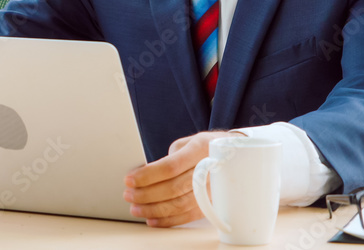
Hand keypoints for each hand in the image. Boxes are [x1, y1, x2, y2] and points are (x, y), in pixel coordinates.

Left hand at [123, 130, 244, 227]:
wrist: (235, 155)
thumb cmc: (204, 148)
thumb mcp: (187, 143)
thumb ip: (169, 158)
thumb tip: (143, 175)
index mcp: (200, 149)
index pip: (170, 166)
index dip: (147, 175)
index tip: (129, 180)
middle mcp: (209, 170)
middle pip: (174, 188)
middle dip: (146, 194)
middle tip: (128, 195)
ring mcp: (214, 189)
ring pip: (180, 205)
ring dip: (154, 209)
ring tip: (136, 208)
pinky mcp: (213, 204)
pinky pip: (189, 216)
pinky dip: (169, 220)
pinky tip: (152, 219)